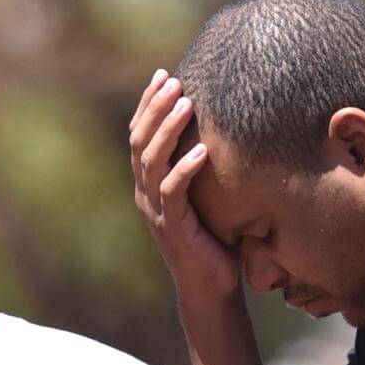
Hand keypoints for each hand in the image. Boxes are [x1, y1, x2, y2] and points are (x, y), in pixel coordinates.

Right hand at [129, 70, 239, 305]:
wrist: (211, 289)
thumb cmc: (214, 240)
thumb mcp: (207, 196)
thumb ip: (204, 167)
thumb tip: (225, 128)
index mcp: (149, 185)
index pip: (139, 136)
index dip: (147, 105)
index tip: (163, 75)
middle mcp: (146, 195)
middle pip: (139, 142)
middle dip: (154, 108)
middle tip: (172, 80)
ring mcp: (156, 213)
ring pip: (152, 162)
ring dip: (168, 130)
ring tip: (186, 104)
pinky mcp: (172, 229)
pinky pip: (173, 193)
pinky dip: (186, 170)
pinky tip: (202, 150)